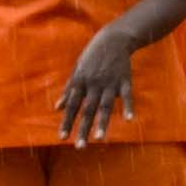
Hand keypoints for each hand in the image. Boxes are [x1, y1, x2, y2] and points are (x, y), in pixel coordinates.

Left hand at [57, 29, 142, 146]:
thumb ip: (68, 90)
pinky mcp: (125, 80)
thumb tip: (57, 108)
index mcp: (80, 82)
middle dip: (83, 128)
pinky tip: (129, 119)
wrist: (113, 39)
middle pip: (87, 110)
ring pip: (105, 106)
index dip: (67, 122)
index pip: (72, 106)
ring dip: (102, 123)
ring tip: (99, 139)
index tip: (62, 138)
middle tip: (79, 146)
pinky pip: (126, 96)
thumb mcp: (77, 70)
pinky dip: (128, 107)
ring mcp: (110, 83)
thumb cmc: (92, 56)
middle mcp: (94, 84)